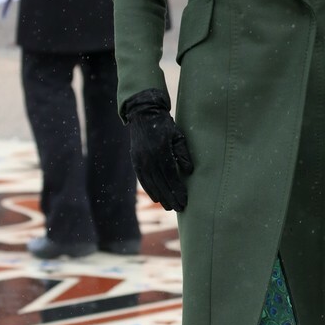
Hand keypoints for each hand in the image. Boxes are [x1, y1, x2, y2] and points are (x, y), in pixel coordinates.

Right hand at [123, 88, 193, 211]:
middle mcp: (149, 158)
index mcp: (161, 151)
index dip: (178, 190)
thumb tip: (189, 172)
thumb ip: (184, 154)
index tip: (185, 200)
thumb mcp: (178, 136)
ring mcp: (140, 160)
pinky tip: (156, 198)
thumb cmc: (165, 126)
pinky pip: (143, 180)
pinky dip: (150, 190)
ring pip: (151, 184)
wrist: (144, 115)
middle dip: (171, 198)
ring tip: (169, 207)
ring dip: (161, 197)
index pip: (171, 176)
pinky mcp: (135, 161)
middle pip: (161, 184)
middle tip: (179, 209)